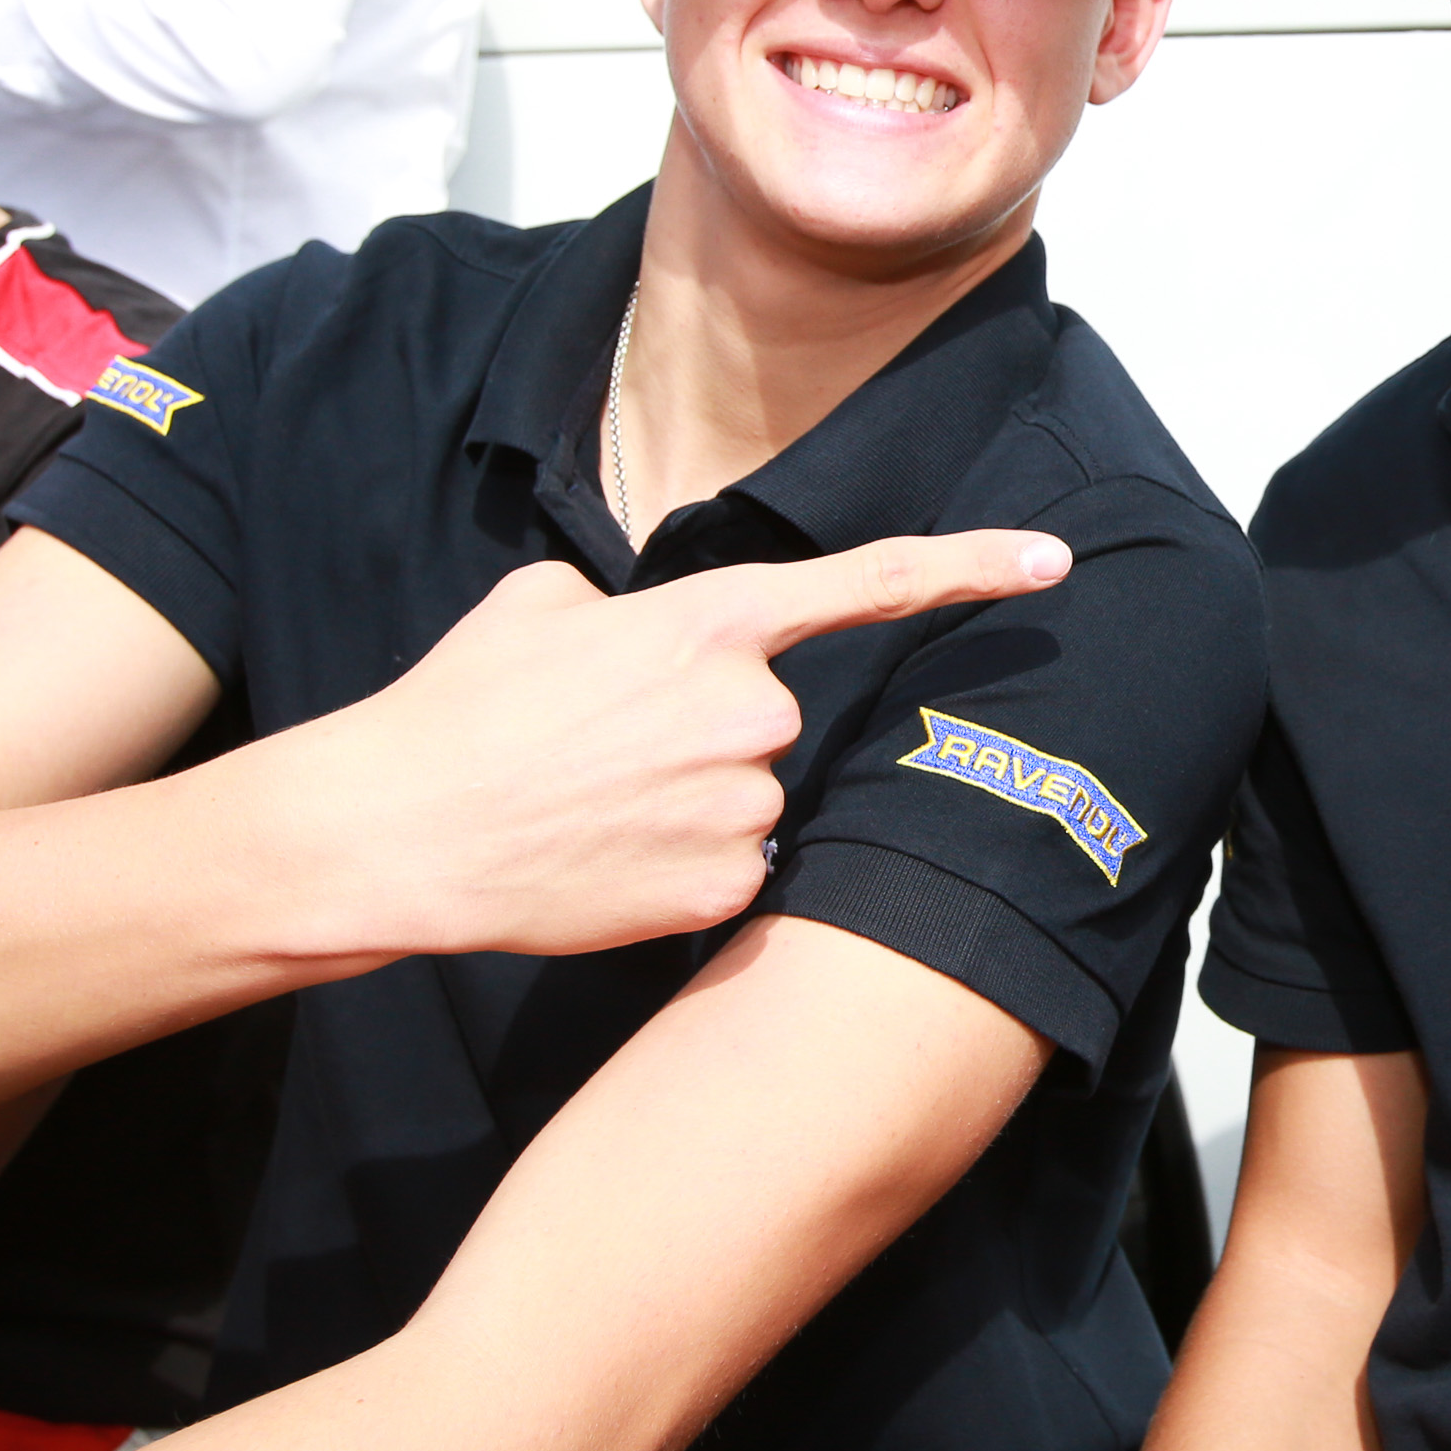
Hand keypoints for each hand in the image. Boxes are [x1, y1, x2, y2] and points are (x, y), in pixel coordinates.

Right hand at [271, 528, 1072, 961]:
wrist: (396, 830)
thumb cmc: (455, 711)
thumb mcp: (538, 608)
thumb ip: (628, 607)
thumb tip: (644, 631)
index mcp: (707, 622)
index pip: (867, 584)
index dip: (972, 567)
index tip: (1054, 562)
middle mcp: (746, 709)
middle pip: (770, 722)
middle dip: (705, 736)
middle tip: (602, 752)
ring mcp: (741, 804)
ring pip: (748, 802)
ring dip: (687, 806)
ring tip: (587, 806)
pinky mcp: (723, 887)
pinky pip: (728, 872)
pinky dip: (674, 872)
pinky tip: (601, 861)